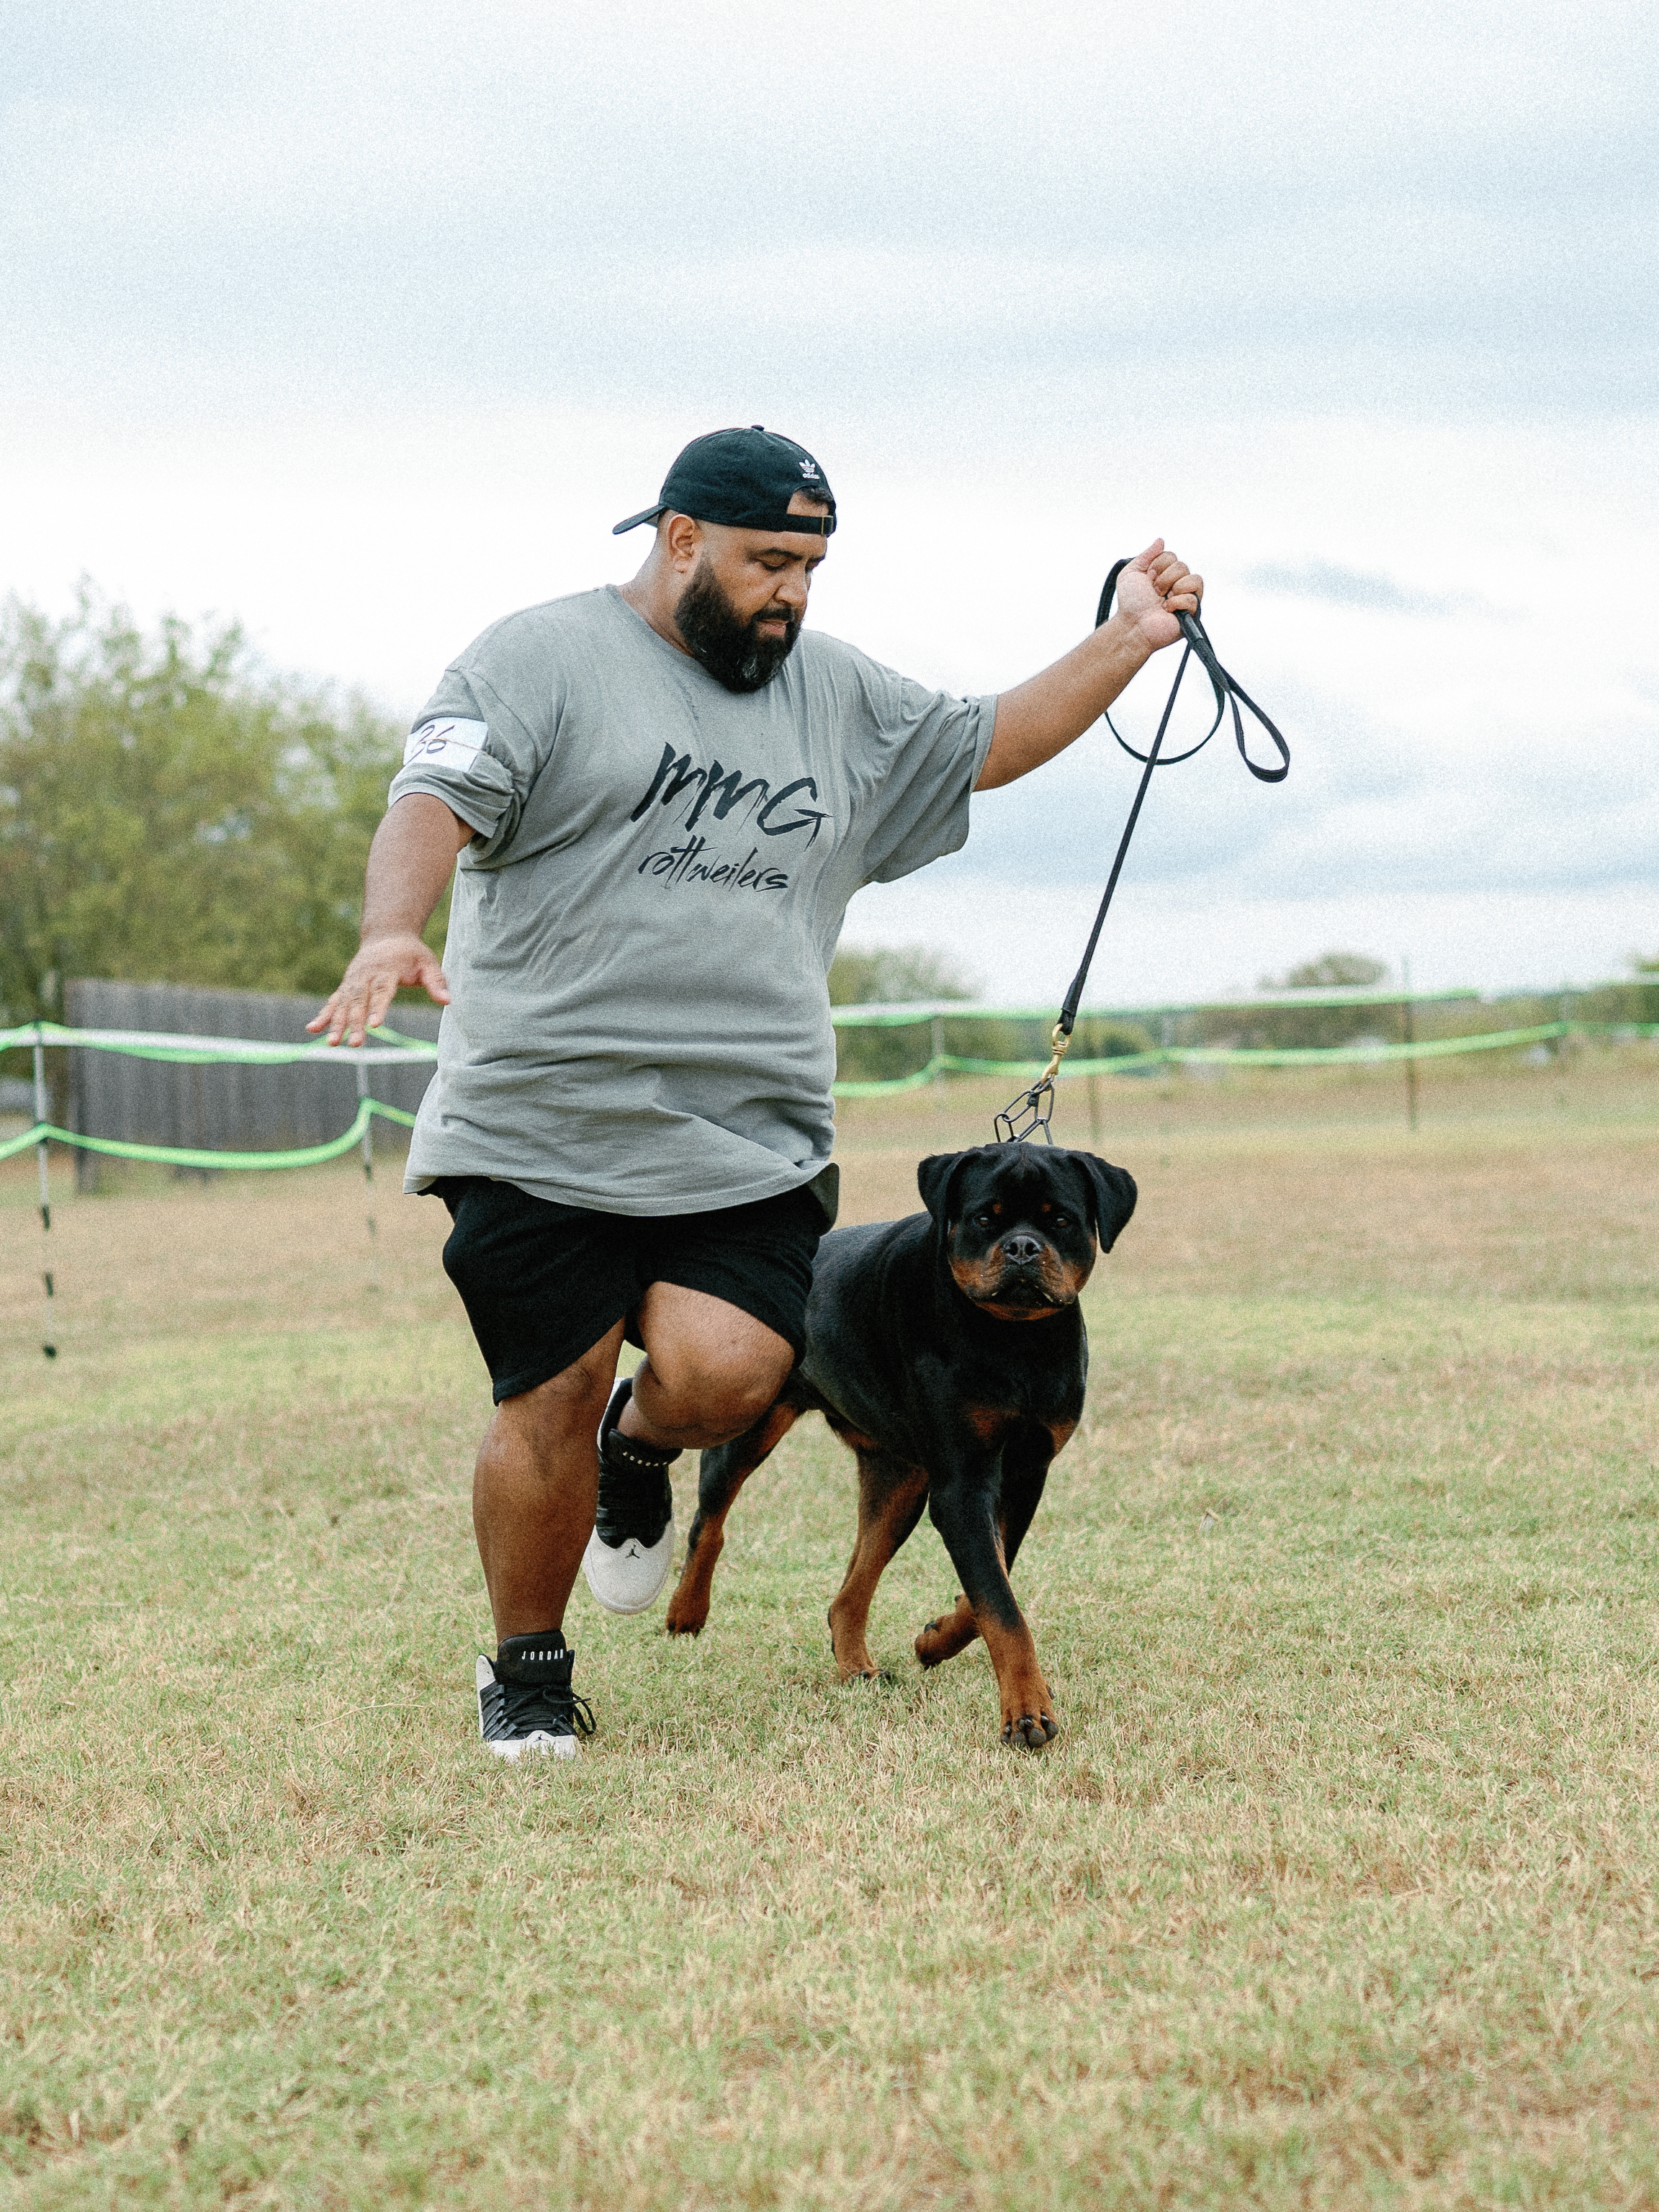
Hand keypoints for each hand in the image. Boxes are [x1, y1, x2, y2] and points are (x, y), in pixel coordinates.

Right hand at [307, 932, 449, 1047]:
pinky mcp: (345, 986)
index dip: (378, 1008)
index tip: (375, 1025)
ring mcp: (353, 980)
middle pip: (359, 1001)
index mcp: (387, 969)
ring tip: (332, 1043)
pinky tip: (312, 1030)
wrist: (387, 935)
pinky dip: (323, 1015)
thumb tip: (448, 1001)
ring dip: (336, 1024)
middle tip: (355, 1044)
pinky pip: (333, 1001)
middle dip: (355, 1023)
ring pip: (344, 1003)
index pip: (382, 991)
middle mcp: (365, 975)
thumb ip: (436, 982)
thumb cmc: (411, 953)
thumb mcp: (428, 963)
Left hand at [1113, 538, 1202, 651]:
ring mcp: (1186, 597)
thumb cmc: (1131, 603)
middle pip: (1182, 566)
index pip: (1171, 556)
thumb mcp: (1132, 572)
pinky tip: (1167, 609)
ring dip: (1172, 588)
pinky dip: (1177, 602)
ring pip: (1193, 578)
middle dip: (1163, 578)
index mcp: (1165, 573)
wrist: (1132, 624)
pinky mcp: (1191, 612)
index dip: (1157, 565)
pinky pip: (1193, 598)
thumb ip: (1147, 554)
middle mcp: (1178, 583)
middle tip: (1154, 592)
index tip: (1147, 579)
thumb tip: (1161, 540)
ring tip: (1162, 600)